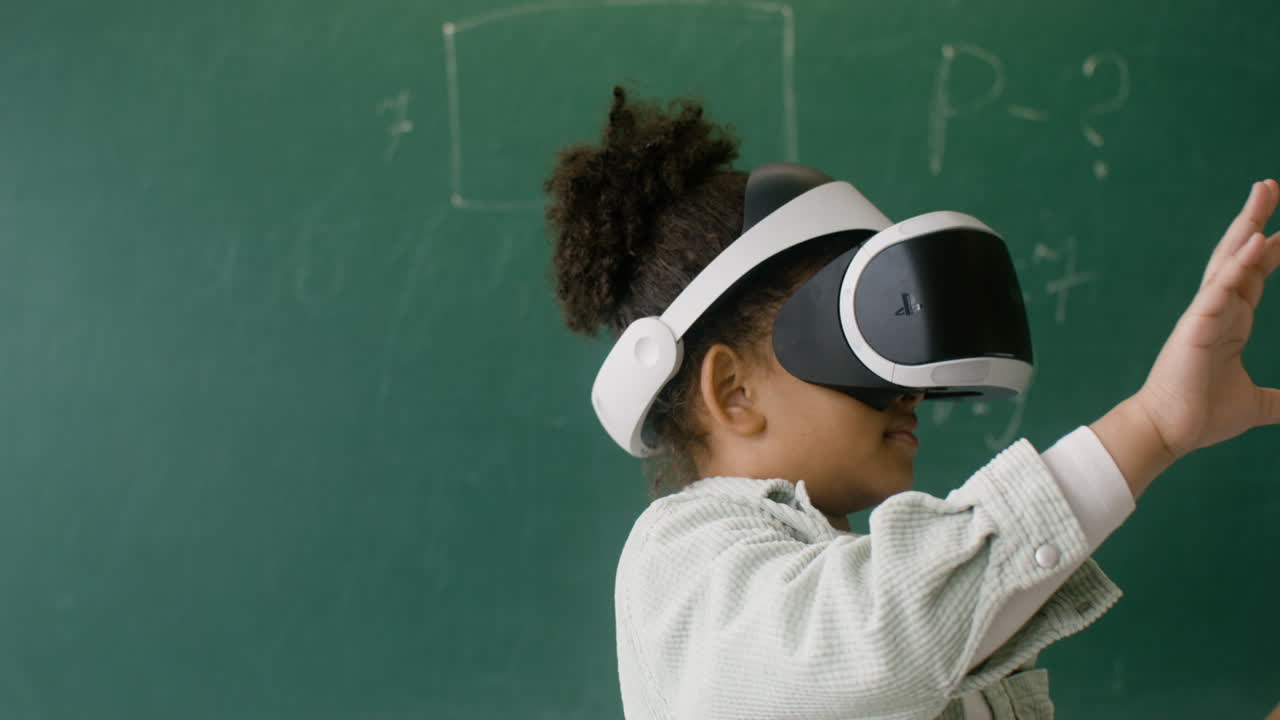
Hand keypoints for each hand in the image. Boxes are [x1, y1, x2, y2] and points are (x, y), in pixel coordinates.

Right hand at [1135, 179, 1279, 459]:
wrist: (1169, 433)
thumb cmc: (1202, 416)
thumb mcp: (1256, 405)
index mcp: (1230, 323)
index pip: (1255, 275)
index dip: (1274, 250)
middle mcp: (1217, 311)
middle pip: (1240, 254)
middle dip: (1256, 219)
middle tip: (1271, 184)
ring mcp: (1205, 315)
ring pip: (1228, 260)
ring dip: (1247, 225)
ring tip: (1264, 192)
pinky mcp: (1196, 326)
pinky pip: (1219, 289)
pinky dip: (1238, 264)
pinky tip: (1256, 240)